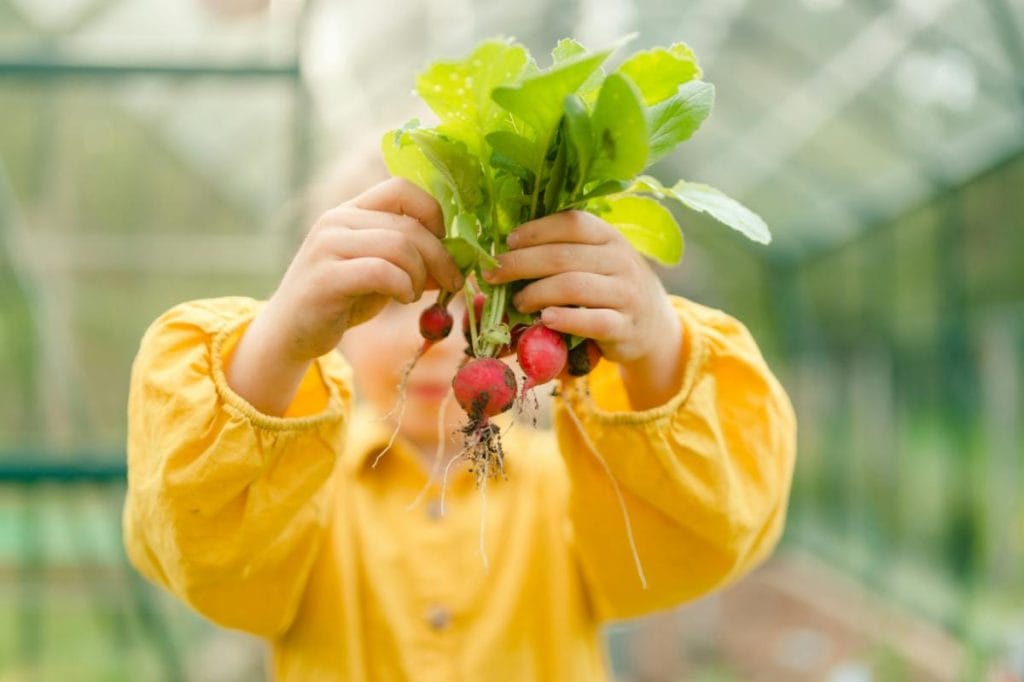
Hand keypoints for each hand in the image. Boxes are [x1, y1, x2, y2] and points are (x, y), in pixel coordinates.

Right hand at [227, 178, 462, 415]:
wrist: (290, 332)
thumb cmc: (341, 300)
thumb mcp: (382, 274)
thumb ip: (412, 261)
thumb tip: (456, 262)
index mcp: (352, 210)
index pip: (402, 188)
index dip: (434, 214)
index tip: (445, 245)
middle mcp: (337, 220)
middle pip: (409, 225)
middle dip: (440, 256)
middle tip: (452, 282)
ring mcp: (327, 246)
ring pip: (399, 246)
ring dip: (419, 275)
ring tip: (414, 294)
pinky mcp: (325, 277)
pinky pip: (380, 272)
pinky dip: (403, 286)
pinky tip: (402, 299)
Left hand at [483, 210, 683, 408]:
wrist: (654, 326)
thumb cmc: (610, 288)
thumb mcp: (597, 262)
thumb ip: (564, 252)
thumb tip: (507, 250)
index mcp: (610, 237)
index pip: (571, 222)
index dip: (536, 230)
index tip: (508, 242)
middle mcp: (621, 260)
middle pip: (563, 256)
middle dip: (521, 264)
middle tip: (494, 276)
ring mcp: (626, 294)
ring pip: (573, 286)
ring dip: (536, 293)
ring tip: (518, 302)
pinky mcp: (625, 327)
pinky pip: (592, 321)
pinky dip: (564, 319)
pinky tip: (544, 319)